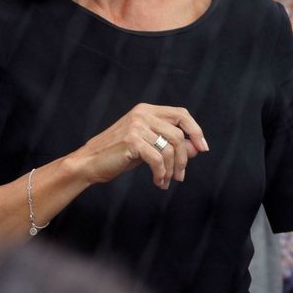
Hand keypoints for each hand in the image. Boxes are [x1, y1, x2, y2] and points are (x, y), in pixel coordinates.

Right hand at [65, 104, 207, 189]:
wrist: (89, 163)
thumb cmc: (117, 155)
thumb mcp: (148, 148)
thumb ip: (170, 145)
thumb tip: (196, 149)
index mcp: (146, 110)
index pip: (181, 114)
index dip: (195, 130)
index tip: (203, 148)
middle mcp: (142, 114)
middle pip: (178, 134)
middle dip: (183, 158)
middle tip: (180, 176)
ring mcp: (136, 126)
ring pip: (169, 148)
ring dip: (171, 169)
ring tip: (166, 181)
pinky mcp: (132, 141)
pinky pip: (158, 159)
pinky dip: (161, 174)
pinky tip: (158, 181)